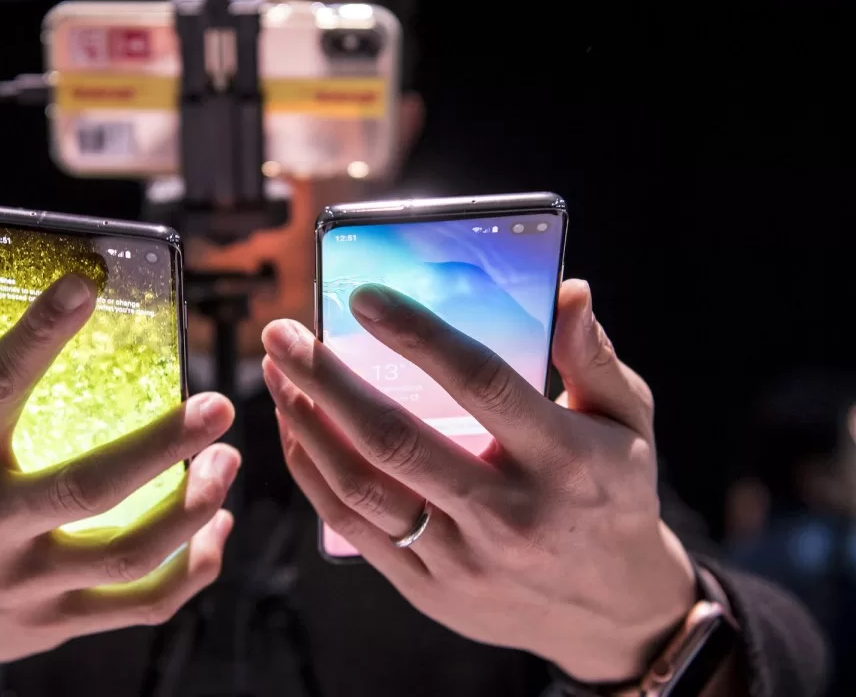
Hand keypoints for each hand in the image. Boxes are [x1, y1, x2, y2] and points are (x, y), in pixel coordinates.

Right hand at [0, 275, 238, 695]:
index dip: (41, 334)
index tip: (83, 288)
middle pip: (89, 488)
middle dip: (165, 445)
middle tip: (219, 405)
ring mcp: (21, 583)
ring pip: (128, 555)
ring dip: (193, 508)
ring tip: (227, 460)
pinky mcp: (49, 623)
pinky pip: (140, 605)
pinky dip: (192, 568)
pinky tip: (215, 526)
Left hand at [262, 280, 696, 683]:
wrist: (613, 614)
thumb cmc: (613, 496)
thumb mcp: (628, 422)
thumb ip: (594, 357)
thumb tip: (569, 290)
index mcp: (562, 459)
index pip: (481, 384)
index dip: (417, 337)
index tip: (361, 295)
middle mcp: (507, 511)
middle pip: (396, 440)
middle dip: (326, 380)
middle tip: (282, 333)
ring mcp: (462, 557)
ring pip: (363, 488)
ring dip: (307, 424)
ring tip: (277, 372)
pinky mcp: (429, 589)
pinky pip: (354, 529)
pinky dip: (314, 474)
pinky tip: (295, 430)